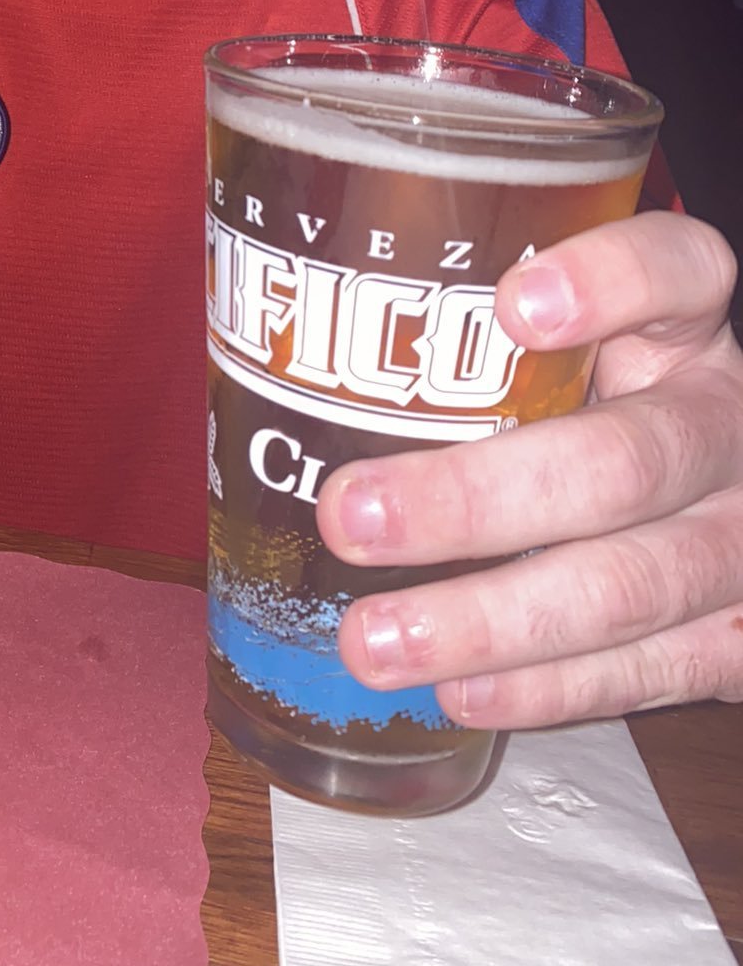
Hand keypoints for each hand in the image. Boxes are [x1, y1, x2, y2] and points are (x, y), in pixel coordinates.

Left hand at [318, 211, 742, 726]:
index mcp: (684, 331)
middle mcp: (725, 424)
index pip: (678, 271)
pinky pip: (650, 671)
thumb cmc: (592, 414)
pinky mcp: (741, 638)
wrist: (724, 512)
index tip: (511, 305)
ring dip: (491, 622)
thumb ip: (472, 337)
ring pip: (632, 584)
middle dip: (476, 499)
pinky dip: (549, 689)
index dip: (610, 283)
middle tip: (351, 517)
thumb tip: (270, 333)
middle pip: (625, 460)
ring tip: (374, 642)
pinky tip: (460, 694)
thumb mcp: (566, 357)